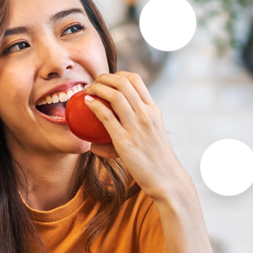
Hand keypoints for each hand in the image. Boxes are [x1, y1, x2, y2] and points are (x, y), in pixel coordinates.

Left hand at [83, 72, 187, 202]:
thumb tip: (107, 133)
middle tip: (93, 83)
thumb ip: (133, 128)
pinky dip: (94, 106)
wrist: (166, 178)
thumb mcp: (151, 135)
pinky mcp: (125, 141)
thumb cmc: (156, 159)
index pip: (135, 80)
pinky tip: (86, 103)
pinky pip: (106, 116)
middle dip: (104, 77)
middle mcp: (146, 114)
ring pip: (114, 95)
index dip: (117, 74)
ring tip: (87, 91)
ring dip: (97, 88)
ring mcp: (137, 126)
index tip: (107, 80)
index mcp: (153, 110)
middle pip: (123, 82)